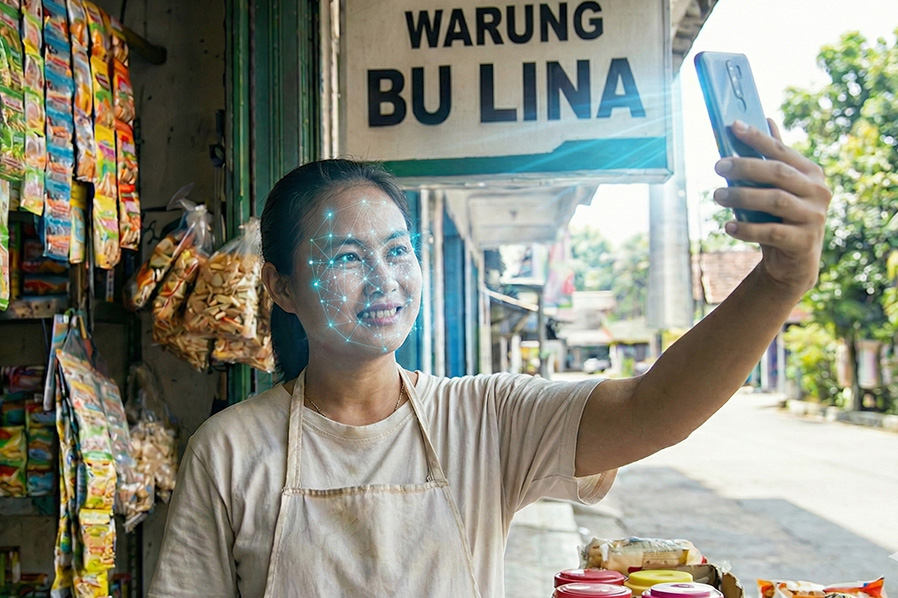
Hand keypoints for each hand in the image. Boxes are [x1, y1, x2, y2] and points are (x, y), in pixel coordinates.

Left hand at [713, 118, 831, 297]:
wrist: (795, 261)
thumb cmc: (782, 217)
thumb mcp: (780, 187)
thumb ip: (774, 158)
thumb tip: (766, 120)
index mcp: (811, 173)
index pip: (781, 151)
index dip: (758, 138)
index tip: (733, 126)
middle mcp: (818, 192)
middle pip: (778, 173)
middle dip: (746, 167)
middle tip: (718, 165)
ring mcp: (814, 217)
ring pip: (775, 201)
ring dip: (742, 197)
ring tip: (716, 196)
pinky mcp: (803, 241)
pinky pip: (771, 232)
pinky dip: (747, 229)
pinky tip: (728, 226)